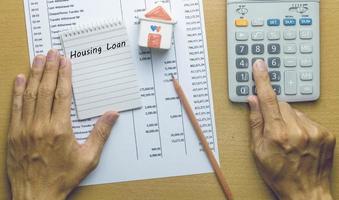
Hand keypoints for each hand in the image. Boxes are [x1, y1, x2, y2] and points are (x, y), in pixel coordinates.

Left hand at [7, 49, 118, 199]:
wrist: (36, 195)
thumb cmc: (63, 177)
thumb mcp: (88, 158)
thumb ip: (101, 133)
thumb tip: (113, 114)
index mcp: (60, 129)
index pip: (62, 94)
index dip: (64, 75)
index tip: (65, 61)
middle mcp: (41, 125)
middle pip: (45, 90)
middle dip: (50, 68)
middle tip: (52, 52)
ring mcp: (24, 129)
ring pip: (30, 95)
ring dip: (34, 74)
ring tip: (38, 58)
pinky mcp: (13, 134)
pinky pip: (15, 107)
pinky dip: (17, 91)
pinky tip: (20, 78)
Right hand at [248, 60, 335, 199]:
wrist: (306, 192)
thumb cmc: (279, 174)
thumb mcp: (258, 151)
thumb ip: (255, 122)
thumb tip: (253, 101)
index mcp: (277, 134)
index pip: (268, 99)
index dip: (262, 80)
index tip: (260, 65)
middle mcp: (297, 130)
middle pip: (282, 104)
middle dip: (274, 111)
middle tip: (273, 128)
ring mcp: (315, 131)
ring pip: (295, 111)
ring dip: (289, 119)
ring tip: (288, 138)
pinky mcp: (326, 134)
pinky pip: (308, 119)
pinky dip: (302, 125)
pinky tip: (300, 140)